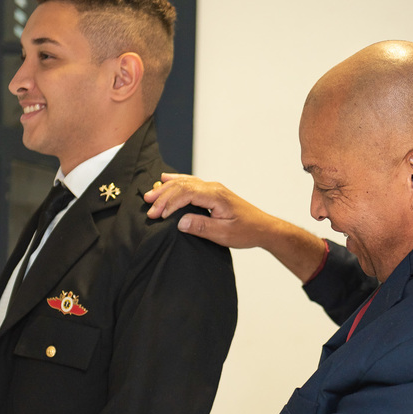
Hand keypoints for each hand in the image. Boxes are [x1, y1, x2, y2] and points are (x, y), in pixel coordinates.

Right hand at [145, 173, 326, 280]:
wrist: (264, 228)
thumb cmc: (247, 231)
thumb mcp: (224, 234)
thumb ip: (202, 227)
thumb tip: (180, 221)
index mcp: (216, 196)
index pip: (186, 193)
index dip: (169, 203)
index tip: (158, 215)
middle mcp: (214, 188)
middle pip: (183, 185)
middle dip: (163, 195)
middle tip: (148, 205)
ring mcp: (214, 188)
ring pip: (185, 182)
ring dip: (167, 188)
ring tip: (151, 194)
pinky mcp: (213, 193)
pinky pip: (191, 183)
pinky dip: (177, 182)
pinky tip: (166, 179)